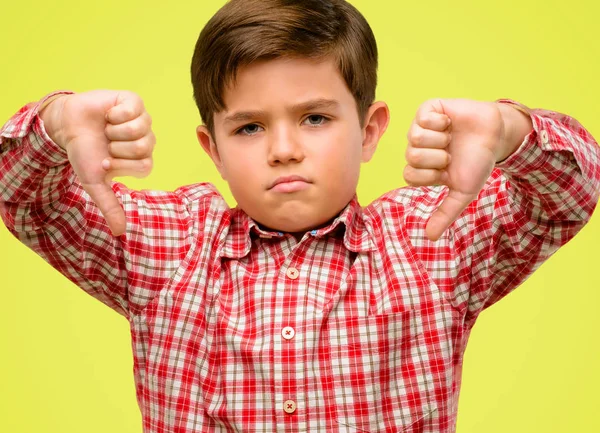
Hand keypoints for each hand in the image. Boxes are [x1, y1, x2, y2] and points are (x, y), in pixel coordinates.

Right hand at [42, 90, 154, 235]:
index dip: (121, 165)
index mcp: (141, 159)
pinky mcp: (133, 101)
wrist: (67, 126)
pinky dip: (116, 114)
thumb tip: (120, 233)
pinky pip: (135, 109)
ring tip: (106, 129)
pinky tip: (107, 115)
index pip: (145, 166)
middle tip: (105, 144)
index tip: (105, 161)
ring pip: (141, 129)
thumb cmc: (84, 153)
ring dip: (115, 131)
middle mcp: (146, 140)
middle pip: (145, 148)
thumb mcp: (95, 182)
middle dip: (117, 148)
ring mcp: (141, 120)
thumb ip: (110, 206)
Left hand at [404, 98, 505, 241]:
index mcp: (421, 168)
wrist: (496, 136)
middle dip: (438, 157)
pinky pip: (422, 117)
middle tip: (451, 153)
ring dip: (440, 140)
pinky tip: (450, 123)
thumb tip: (430, 238)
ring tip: (451, 138)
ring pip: (415, 138)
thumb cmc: (478, 163)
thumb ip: (445, 214)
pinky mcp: (429, 109)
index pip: (410, 175)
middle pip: (411, 157)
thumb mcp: (463, 192)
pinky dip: (441, 122)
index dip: (431, 174)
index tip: (447, 170)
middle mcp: (418, 148)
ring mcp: (421, 128)